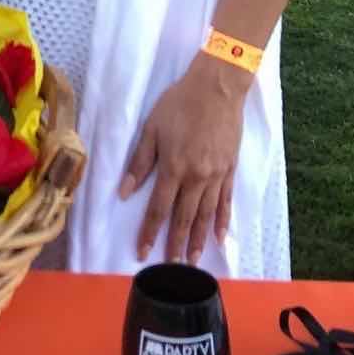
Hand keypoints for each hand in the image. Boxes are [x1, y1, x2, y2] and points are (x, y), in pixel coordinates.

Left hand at [118, 56, 246, 264]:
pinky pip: (226, 202)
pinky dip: (222, 222)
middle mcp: (196, 178)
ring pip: (206, 215)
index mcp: (174, 168)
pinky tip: (220, 238)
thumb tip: (124, 191)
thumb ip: (140, 161)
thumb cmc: (179, 103)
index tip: (142, 253)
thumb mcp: (152, 127)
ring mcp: (216, 176)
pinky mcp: (230, 170)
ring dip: (199, 240)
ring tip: (193, 261)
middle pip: (184, 217)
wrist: (217, 88)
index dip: (150, 232)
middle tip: (171, 266)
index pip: (158, 208)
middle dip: (176, 244)